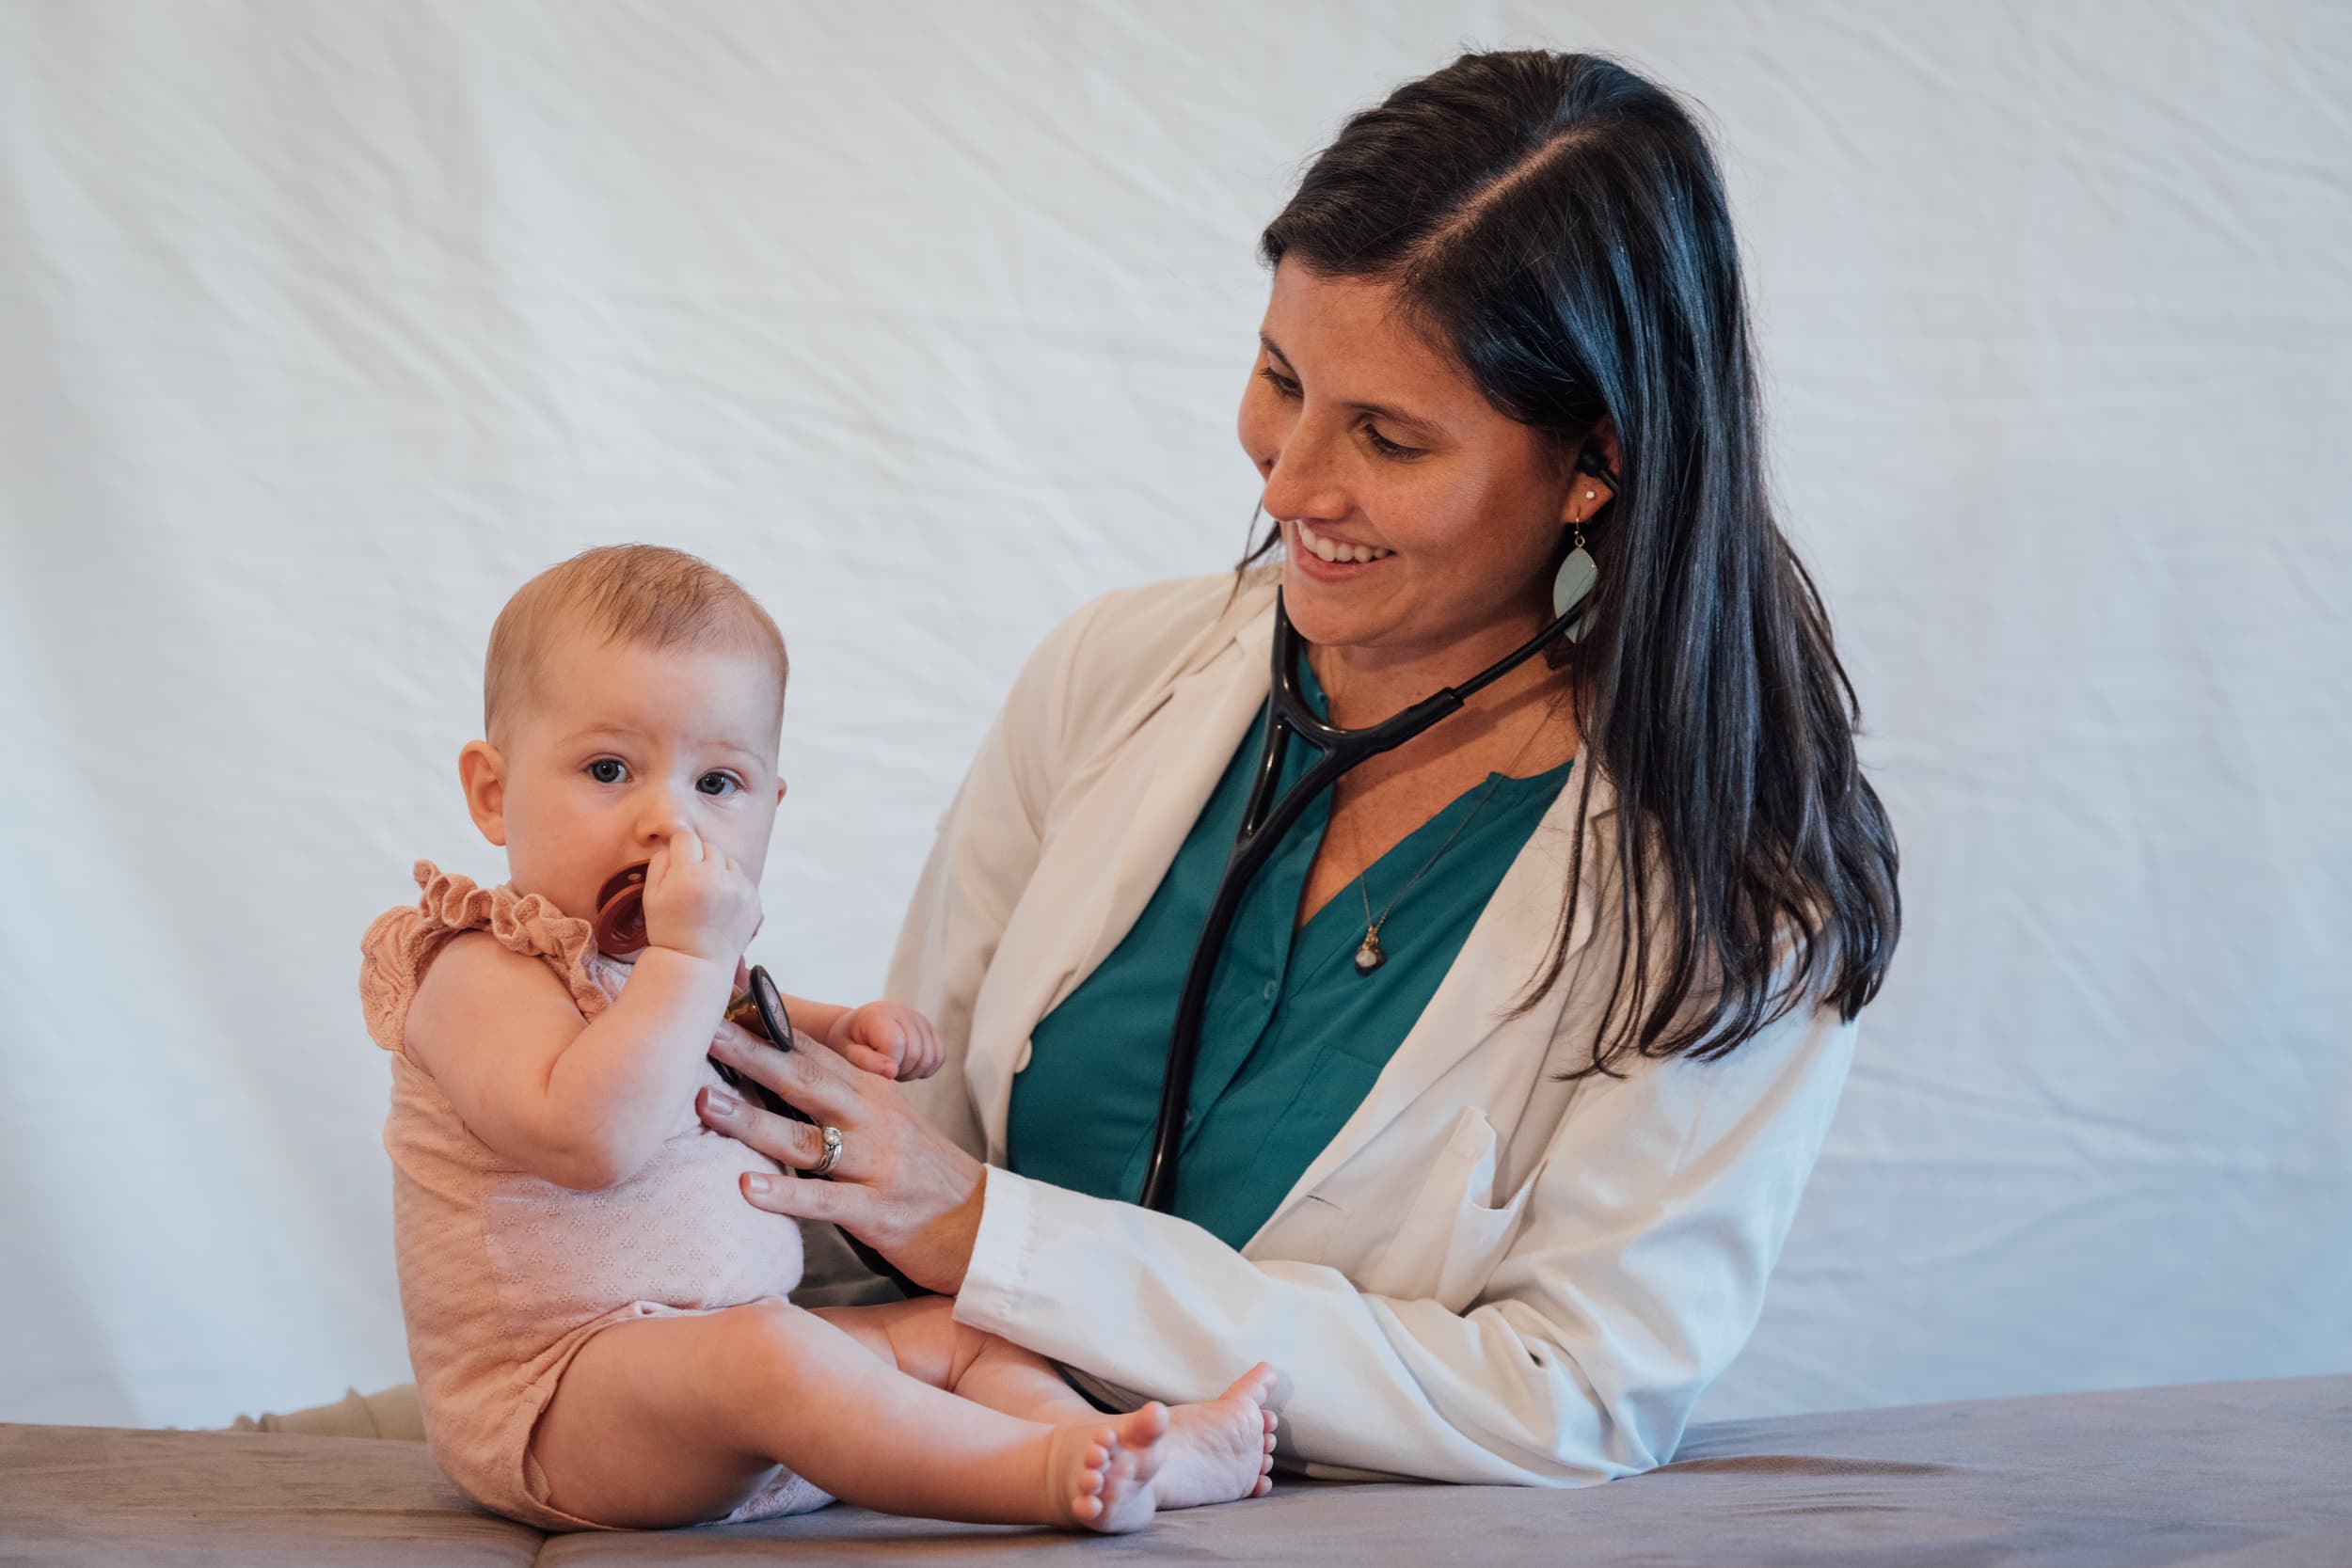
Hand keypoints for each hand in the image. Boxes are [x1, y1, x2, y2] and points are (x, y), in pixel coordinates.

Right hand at [639, 829, 760, 964]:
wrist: (696, 962)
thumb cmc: (668, 929)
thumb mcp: (651, 895)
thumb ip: (660, 862)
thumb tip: (673, 843)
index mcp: (688, 874)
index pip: (686, 838)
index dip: (679, 848)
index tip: (678, 862)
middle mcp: (718, 877)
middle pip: (709, 847)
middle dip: (699, 859)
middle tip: (691, 883)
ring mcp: (740, 888)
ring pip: (728, 861)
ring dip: (718, 870)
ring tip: (707, 895)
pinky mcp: (754, 899)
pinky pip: (742, 879)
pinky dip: (732, 886)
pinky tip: (720, 905)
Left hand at [697, 1019, 984, 1293]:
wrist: (982, 1224)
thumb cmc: (919, 1174)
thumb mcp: (883, 1124)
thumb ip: (836, 1099)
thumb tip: (772, 1077)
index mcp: (871, 1092)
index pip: (812, 1050)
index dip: (767, 1027)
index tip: (721, 1004)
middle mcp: (872, 1119)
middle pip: (806, 1080)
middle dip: (752, 1054)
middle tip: (703, 1031)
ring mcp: (875, 1165)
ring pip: (807, 1138)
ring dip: (753, 1120)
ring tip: (708, 1104)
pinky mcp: (877, 1211)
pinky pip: (826, 1201)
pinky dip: (786, 1194)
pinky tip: (747, 1188)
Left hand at [826, 1001, 944, 1080]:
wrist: (856, 1027)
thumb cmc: (848, 1041)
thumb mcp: (846, 1052)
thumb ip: (865, 1061)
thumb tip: (892, 1071)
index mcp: (879, 1015)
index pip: (896, 1045)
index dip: (887, 1065)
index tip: (874, 1067)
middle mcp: (904, 1012)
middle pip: (915, 1054)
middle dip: (899, 1071)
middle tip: (883, 1070)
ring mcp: (920, 1019)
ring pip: (930, 1057)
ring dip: (913, 1071)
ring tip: (893, 1067)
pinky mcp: (930, 1029)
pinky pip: (939, 1056)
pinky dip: (926, 1068)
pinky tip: (907, 1066)